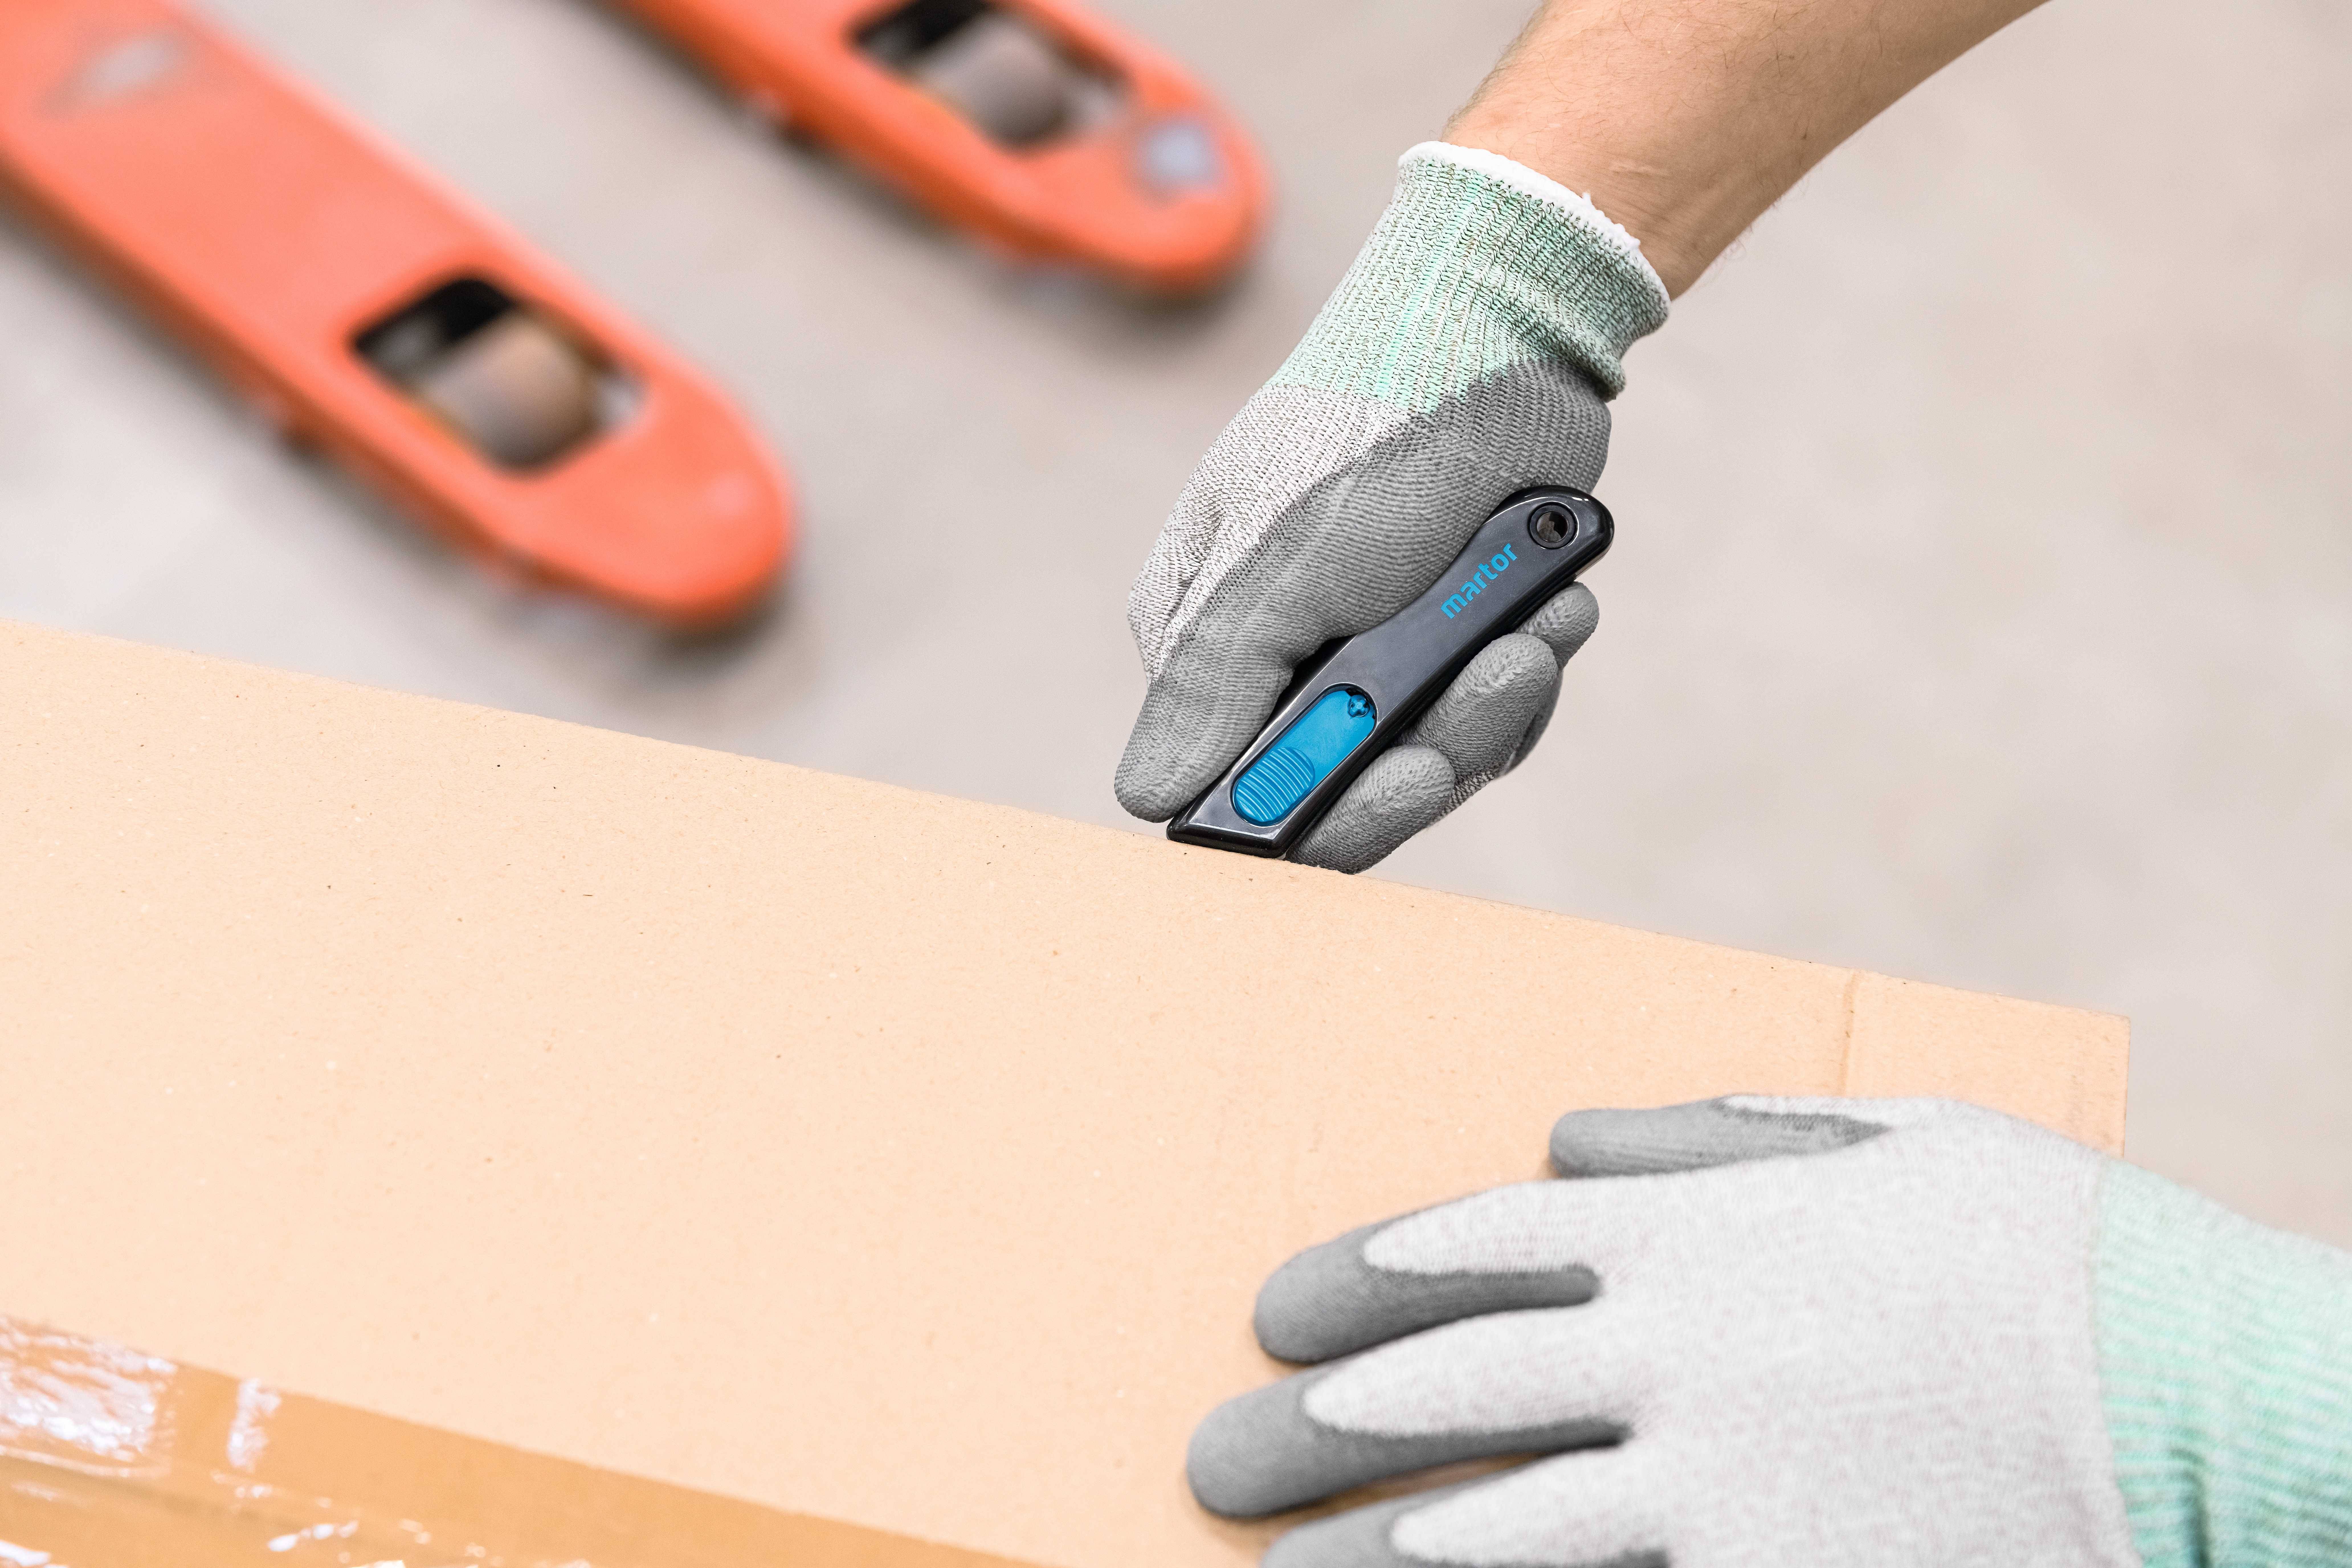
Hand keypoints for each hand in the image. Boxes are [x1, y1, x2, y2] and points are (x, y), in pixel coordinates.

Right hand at [1115, 144, 1666, 871]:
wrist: (1501, 337)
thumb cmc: (1369, 435)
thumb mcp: (1281, 566)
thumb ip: (1215, 686)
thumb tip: (1145, 798)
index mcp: (1205, 642)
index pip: (1237, 785)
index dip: (1326, 808)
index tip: (1406, 775)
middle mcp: (1277, 662)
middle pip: (1347, 787)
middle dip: (1438, 740)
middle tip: (1500, 671)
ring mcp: (1366, 657)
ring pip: (1431, 756)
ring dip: (1498, 697)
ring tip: (1539, 619)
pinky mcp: (1443, 646)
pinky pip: (1486, 718)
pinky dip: (1525, 672)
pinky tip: (1552, 609)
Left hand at [1189, 1096, 2351, 1566]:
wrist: (2201, 1400)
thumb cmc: (2045, 1257)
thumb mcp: (1891, 1140)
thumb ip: (1716, 1134)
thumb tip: (1570, 1140)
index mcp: (1700, 1231)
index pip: (1473, 1247)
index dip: (1358, 1278)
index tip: (1273, 1313)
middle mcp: (1681, 1351)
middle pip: (1446, 1389)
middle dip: (1314, 1428)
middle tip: (1218, 1457)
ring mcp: (1718, 1484)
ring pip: (1488, 1528)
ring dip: (1364, 1554)